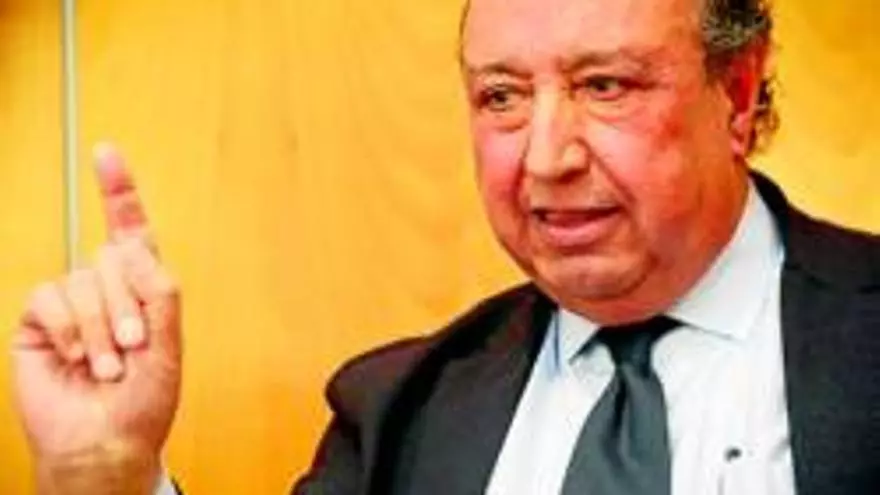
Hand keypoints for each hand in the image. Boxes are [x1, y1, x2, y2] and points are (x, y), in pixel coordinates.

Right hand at [12, 144, 181, 493]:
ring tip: (108, 364)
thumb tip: (132, 250)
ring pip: (83, 279)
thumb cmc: (143, 401)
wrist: (106, 441)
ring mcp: (72, 305)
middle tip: (134, 347)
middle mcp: (106, 290)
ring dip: (100, 328)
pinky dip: (69, 330)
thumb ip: (161, 291)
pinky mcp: (41, 321)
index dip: (119, 192)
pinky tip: (75, 357)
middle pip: (111, 256)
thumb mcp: (172, 346)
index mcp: (142, 290)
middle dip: (127, 305)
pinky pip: (50, 296)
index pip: (130, 231)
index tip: (107, 154)